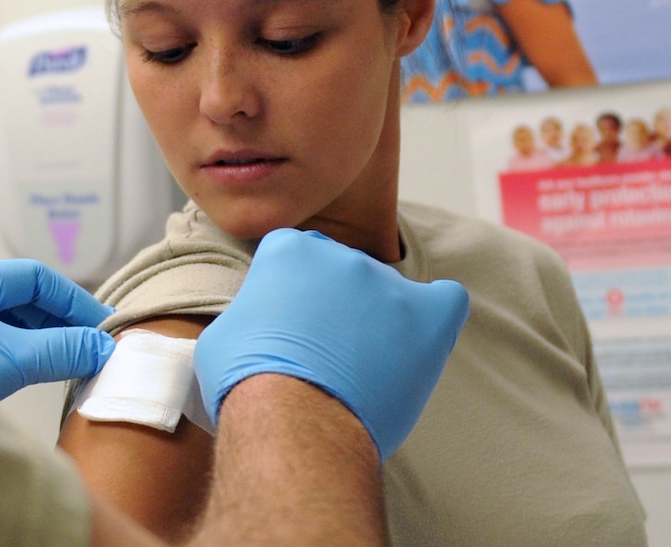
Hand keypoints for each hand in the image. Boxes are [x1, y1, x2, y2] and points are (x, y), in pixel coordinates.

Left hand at [0, 259, 114, 400]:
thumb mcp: (6, 358)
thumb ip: (58, 350)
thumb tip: (103, 346)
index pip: (32, 277)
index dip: (73, 299)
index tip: (104, 326)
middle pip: (20, 299)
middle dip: (60, 321)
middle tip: (95, 348)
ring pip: (6, 324)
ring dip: (41, 340)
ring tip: (74, 363)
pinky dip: (20, 355)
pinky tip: (39, 373)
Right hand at [193, 228, 468, 458]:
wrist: (292, 422)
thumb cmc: (247, 384)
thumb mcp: (223, 332)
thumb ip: (250, 313)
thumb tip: (257, 326)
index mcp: (288, 249)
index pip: (299, 256)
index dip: (294, 293)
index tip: (291, 324)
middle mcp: (340, 255)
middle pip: (345, 272)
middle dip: (337, 307)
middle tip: (325, 352)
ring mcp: (385, 284)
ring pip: (389, 294)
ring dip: (378, 323)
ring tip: (364, 367)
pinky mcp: (425, 319)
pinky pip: (447, 301)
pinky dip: (437, 316)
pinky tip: (420, 340)